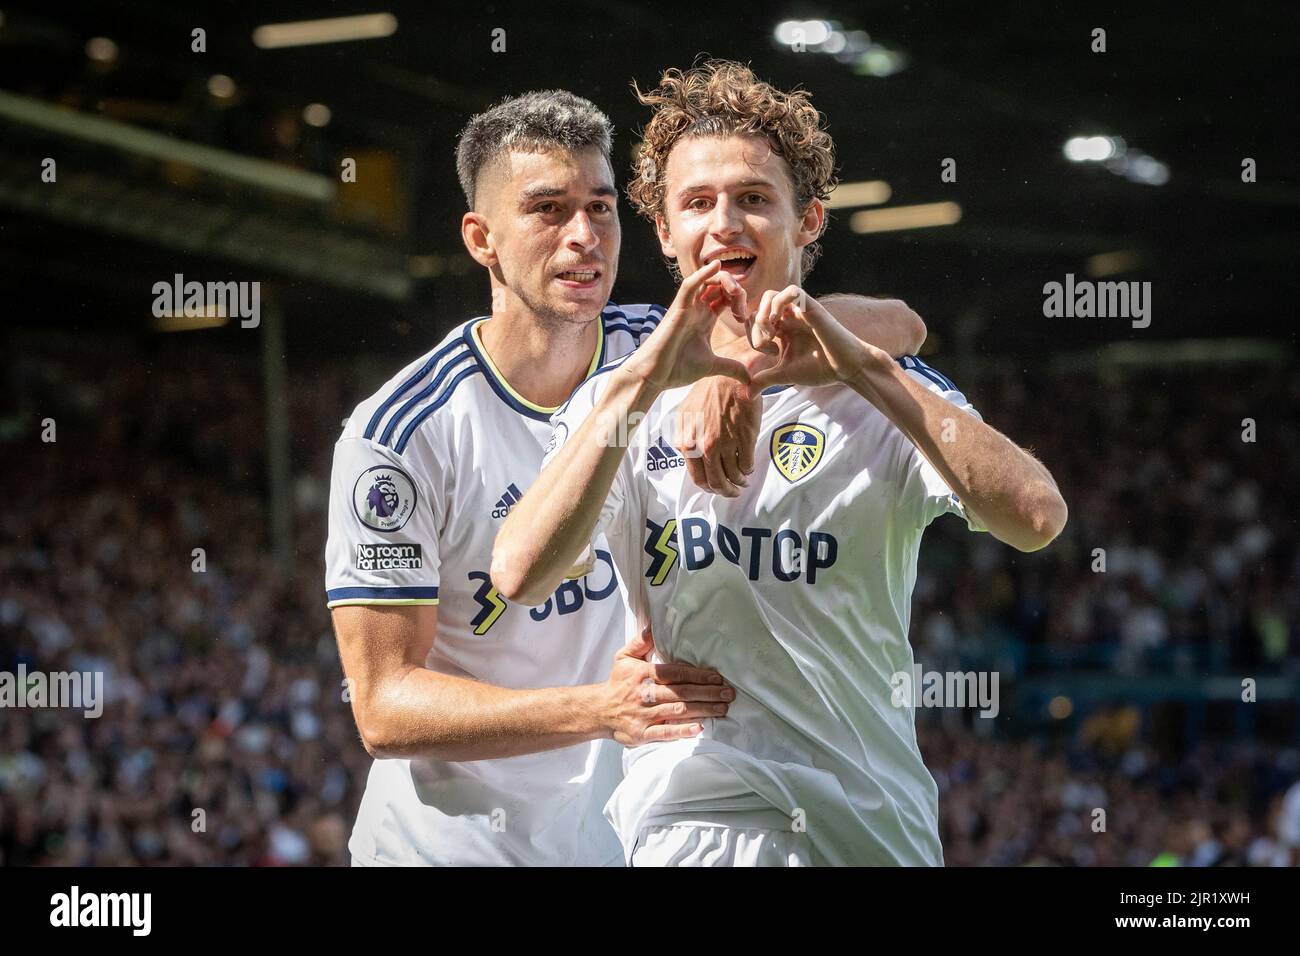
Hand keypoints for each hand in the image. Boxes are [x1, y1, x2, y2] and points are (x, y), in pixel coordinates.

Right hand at [600, 626, 733, 745]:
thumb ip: (640, 642)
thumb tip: (653, 626)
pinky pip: (665, 733)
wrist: (597, 710)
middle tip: (728, 693)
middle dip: (707, 693)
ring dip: (702, 710)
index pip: (675, 673)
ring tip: (722, 709)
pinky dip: (682, 731)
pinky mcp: (642, 734)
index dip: (698, 675)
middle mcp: (645, 694)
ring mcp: (644, 715)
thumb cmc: (617, 683)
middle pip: (681, 693)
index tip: (717, 677)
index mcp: (643, 675)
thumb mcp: (623, 658)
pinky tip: (699, 728)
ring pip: (677, 712)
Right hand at [623, 261, 750, 391]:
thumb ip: (732, 368)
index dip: (740, 300)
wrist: (654, 376)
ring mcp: (688, 307)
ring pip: (707, 280)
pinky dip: (702, 274)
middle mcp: (697, 309)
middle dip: (736, 290)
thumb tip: (749, 379)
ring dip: (725, 280)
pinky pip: (689, 285)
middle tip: (742, 308)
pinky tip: (716, 266)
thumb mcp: (712, 367)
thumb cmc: (677, 368)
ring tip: (736, 291)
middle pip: (720, 286)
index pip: (726, 298)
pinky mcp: (677, 308)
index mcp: (706, 319)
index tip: (745, 317)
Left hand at [675, 375, 760, 496]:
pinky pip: (747, 464)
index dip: (709, 487)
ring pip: (733, 476)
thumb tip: (690, 455)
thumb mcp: (687, 413)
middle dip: (726, 491)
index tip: (716, 487)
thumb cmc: (709, 390)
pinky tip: (749, 467)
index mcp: (687, 441)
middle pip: (716, 482)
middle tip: (733, 491)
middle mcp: (703, 446)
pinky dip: (748, 470)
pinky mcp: (744, 438)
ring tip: (743, 480)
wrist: (731, 374)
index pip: (697, 477)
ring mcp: (725, 443)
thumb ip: (687, 436)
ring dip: (739, 482)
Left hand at [749, 285, 892, 389]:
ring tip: (772, 334)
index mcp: (782, 329)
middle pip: (758, 307)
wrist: (845, 367)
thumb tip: (746, 394)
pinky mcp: (811, 307)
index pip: (754, 320)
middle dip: (755, 326)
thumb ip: (764, 380)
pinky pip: (792, 290)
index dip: (752, 334)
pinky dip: (780, 303)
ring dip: (764, 314)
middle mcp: (789, 317)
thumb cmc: (819, 369)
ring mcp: (799, 310)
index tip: (767, 350)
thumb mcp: (784, 375)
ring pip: (770, 295)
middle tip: (768, 344)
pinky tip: (780, 323)